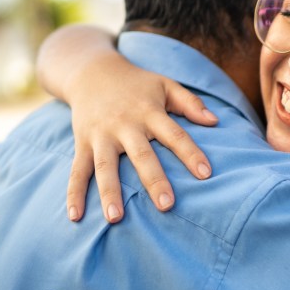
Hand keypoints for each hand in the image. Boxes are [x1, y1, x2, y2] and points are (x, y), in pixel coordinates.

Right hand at [65, 49, 217, 223]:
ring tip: (115, 218)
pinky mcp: (82, 143)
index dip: (191, 154)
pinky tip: (76, 216)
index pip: (175, 135)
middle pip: (141, 155)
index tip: (206, 174)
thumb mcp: (166, 85)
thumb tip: (215, 121)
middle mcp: (125, 125)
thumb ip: (190, 103)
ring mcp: (101, 136)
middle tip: (167, 206)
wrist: (91, 71)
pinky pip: (77, 171)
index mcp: (150, 112)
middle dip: (154, 181)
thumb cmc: (137, 84)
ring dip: (109, 192)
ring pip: (105, 167)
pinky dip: (74, 193)